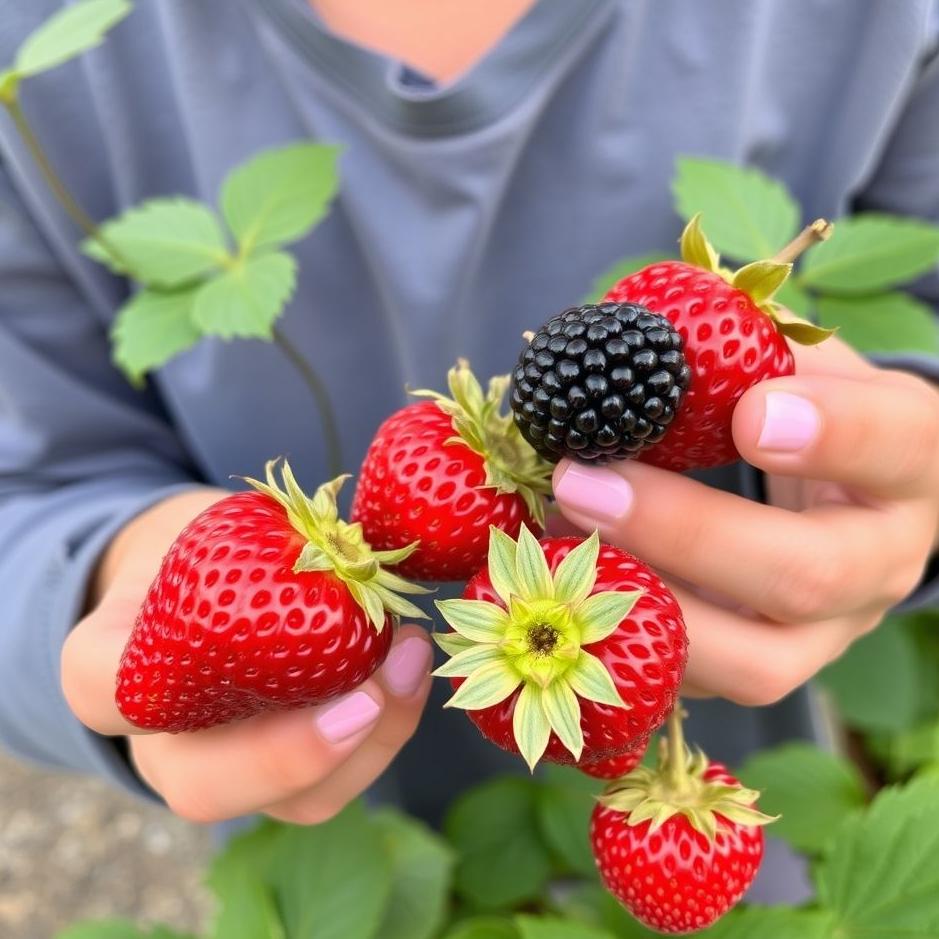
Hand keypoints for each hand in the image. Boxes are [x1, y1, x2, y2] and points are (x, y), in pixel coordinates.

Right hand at [61, 490, 432, 823]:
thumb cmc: (213, 552)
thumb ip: (254, 543)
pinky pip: (340, 781)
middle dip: (296, 753)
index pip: (104, 689)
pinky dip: (389, 729)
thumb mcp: (216, 529)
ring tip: (413, 658)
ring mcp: (231, 769)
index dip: (168, 681)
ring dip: (372, 741)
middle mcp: (163, 741)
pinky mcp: (291, 777)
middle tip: (370, 694)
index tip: (252, 638)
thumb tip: (343, 545)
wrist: (214, 589)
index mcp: (114, 667)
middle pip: (204, 788)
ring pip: (292, 801)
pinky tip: (414, 667)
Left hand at [552, 336, 938, 706]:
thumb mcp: (794, 363)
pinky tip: (564, 579)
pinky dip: (624, 638)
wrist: (840, 496)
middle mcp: (883, 561)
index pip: (898, 444)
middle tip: (585, 481)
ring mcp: (829, 634)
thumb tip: (623, 334)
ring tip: (559, 535)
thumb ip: (736, 349)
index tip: (749, 412)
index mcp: (910, 461)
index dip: (832, 434)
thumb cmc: (809, 409)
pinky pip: (701, 683)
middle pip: (810, 575)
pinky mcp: (768, 668)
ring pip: (758, 664)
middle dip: (686, 533)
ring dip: (643, 602)